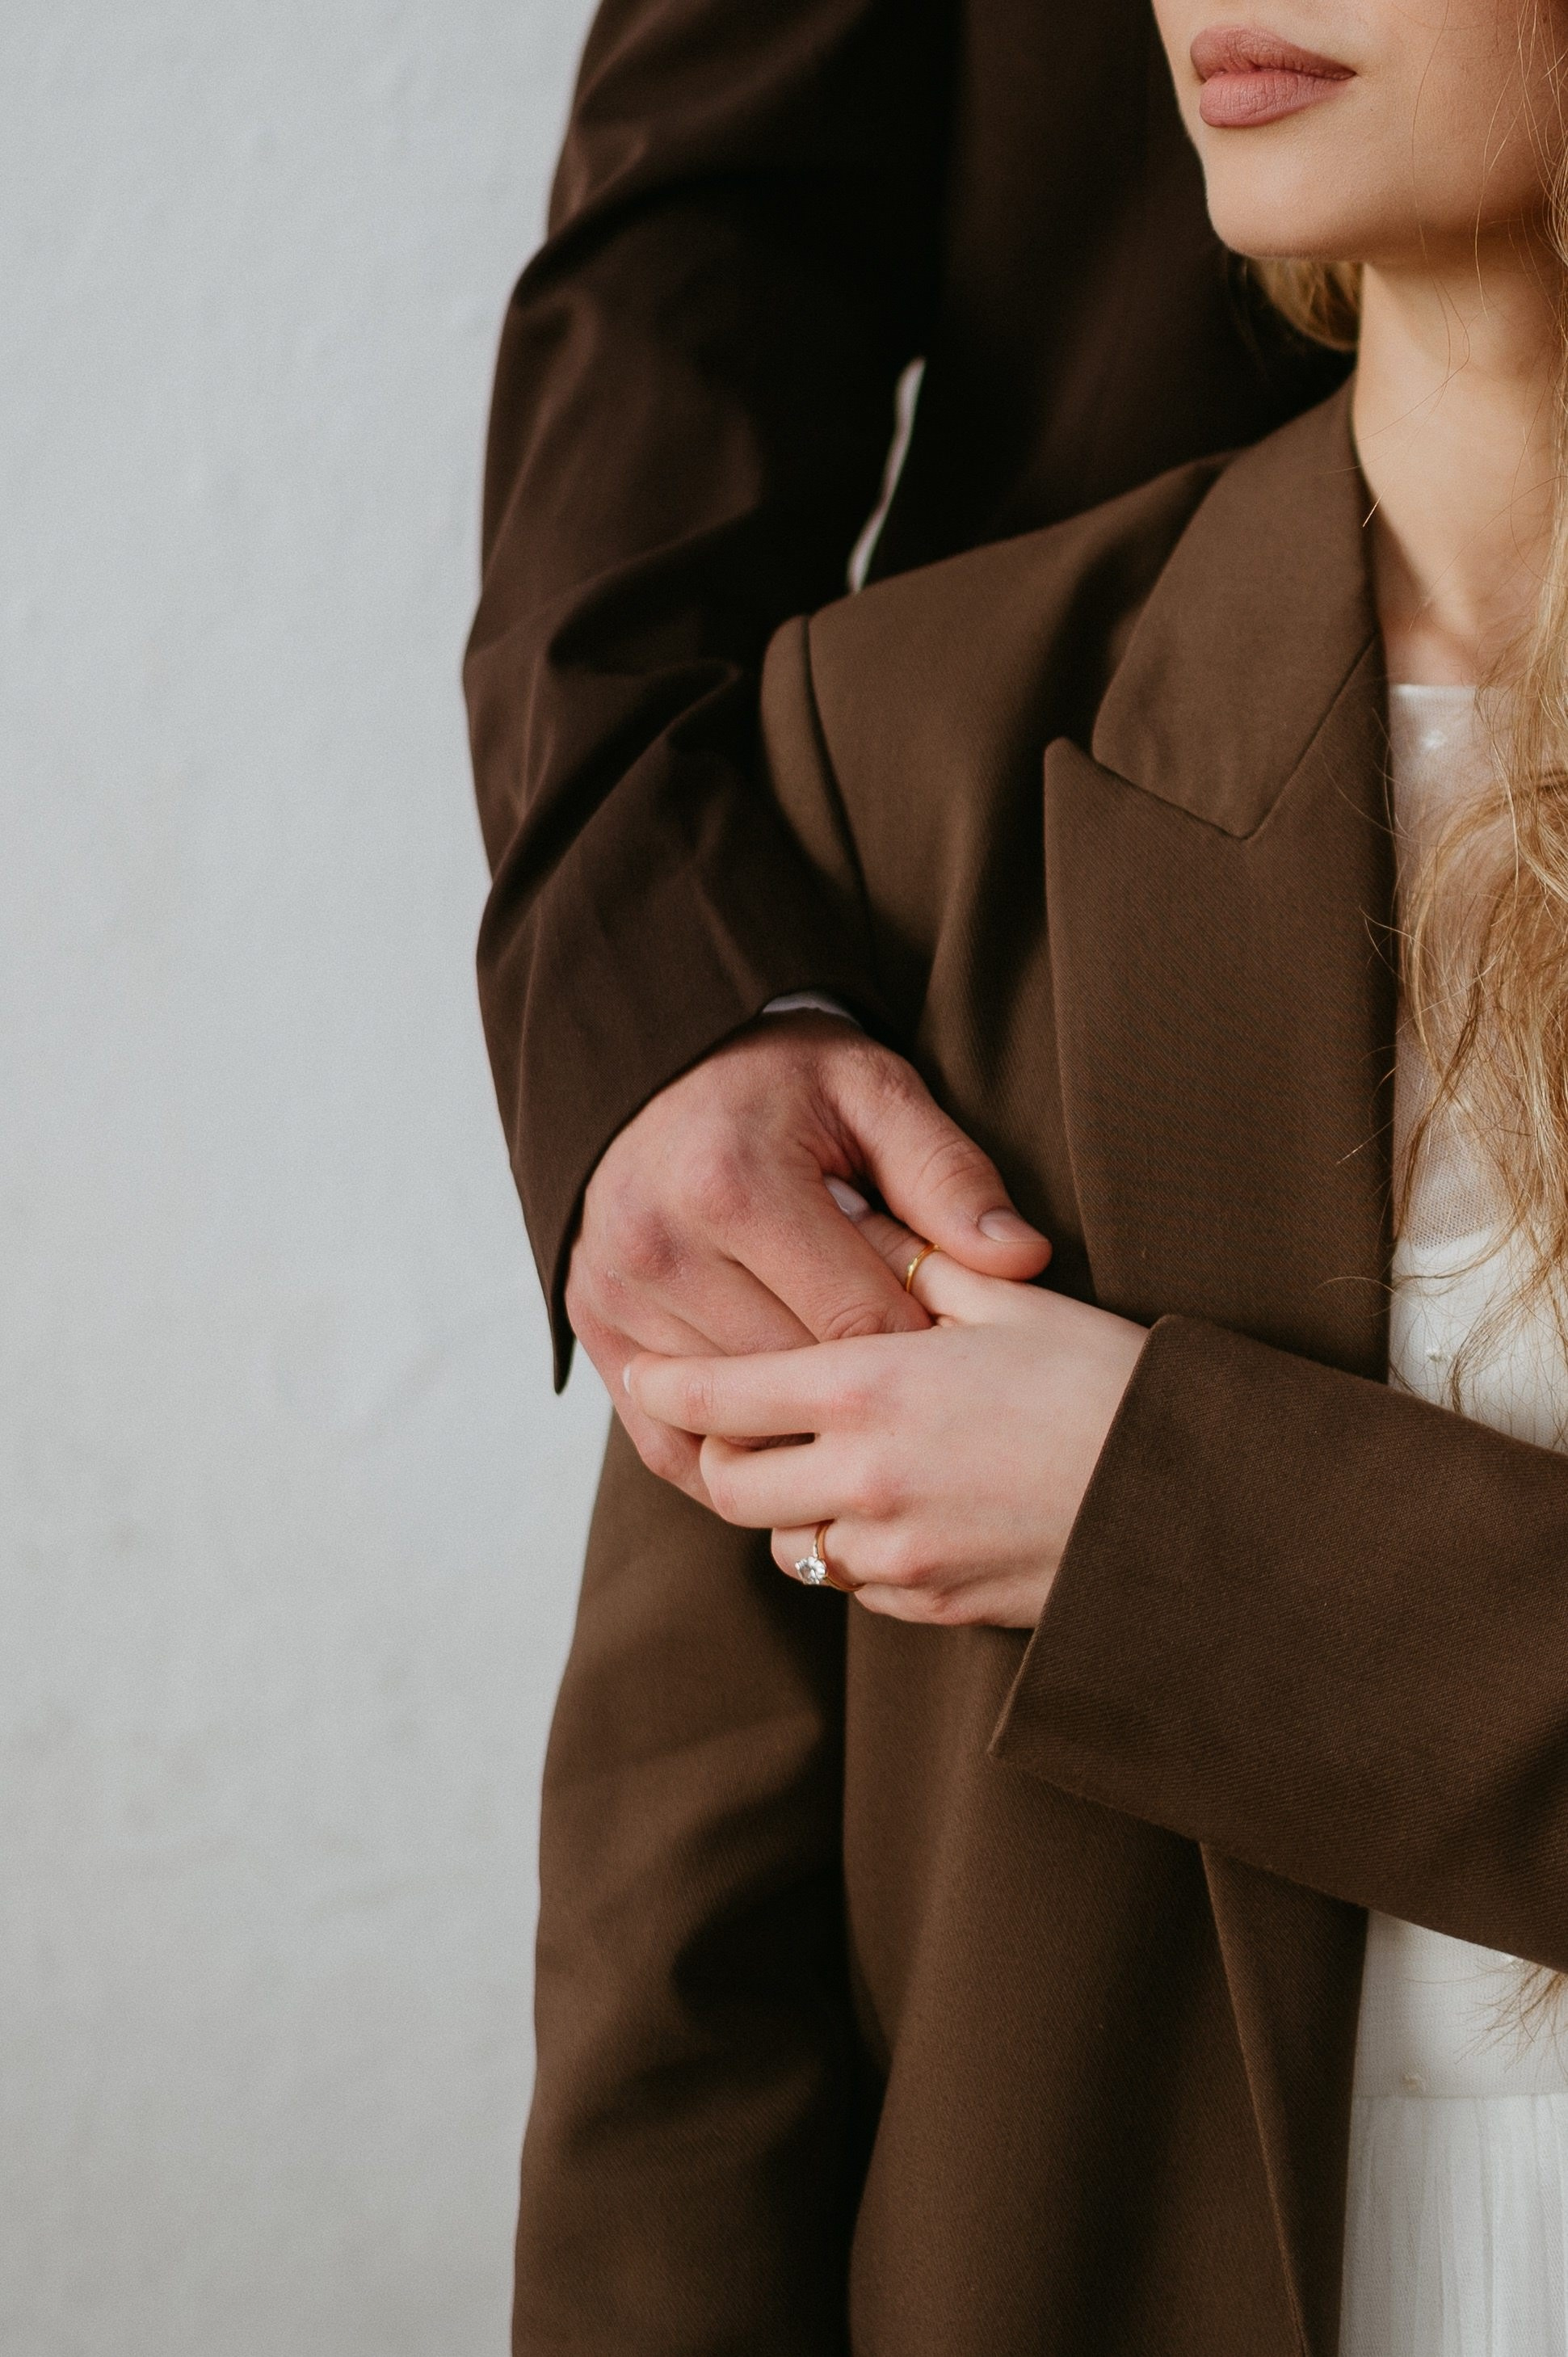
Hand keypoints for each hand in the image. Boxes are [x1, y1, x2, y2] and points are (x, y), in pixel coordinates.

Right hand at [568, 1016, 1050, 1500]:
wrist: (648, 1063)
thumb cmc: (777, 1078)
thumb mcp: (873, 1092)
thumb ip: (948, 1175)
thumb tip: (1024, 1261)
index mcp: (735, 1187)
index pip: (859, 1328)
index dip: (923, 1355)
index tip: (959, 1356)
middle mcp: (660, 1249)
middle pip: (794, 1387)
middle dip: (864, 1398)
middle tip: (918, 1396)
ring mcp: (615, 1296)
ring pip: (734, 1423)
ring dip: (799, 1430)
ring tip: (856, 1418)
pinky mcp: (593, 1328)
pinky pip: (666, 1443)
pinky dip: (730, 1456)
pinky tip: (783, 1441)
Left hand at [626, 1215, 1146, 1627]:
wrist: (1200, 1502)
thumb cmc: (1109, 1382)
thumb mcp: (1009, 1301)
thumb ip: (915, 1267)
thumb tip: (850, 1222)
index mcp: (871, 1392)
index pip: (720, 1397)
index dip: (669, 1385)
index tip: (645, 1372)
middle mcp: (865, 1483)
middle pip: (733, 1489)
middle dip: (720, 1457)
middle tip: (734, 1426)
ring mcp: (900, 1556)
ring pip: (794, 1546)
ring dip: (796, 1511)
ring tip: (833, 1467)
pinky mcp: (939, 1606)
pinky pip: (862, 1587)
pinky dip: (861, 1553)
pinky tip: (906, 1511)